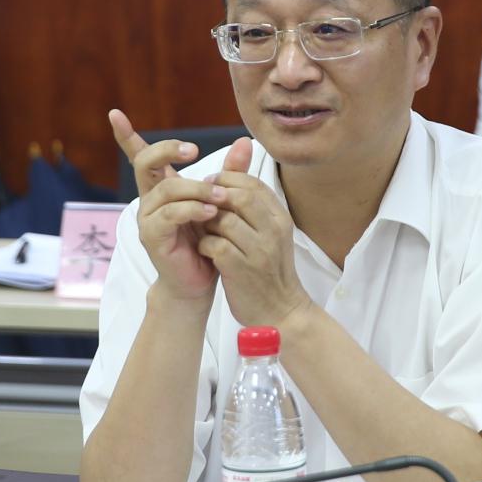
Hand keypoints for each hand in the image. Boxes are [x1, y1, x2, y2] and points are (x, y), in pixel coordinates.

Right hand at [109, 109, 238, 301]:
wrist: (198, 283)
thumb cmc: (207, 242)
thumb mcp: (221, 202)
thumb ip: (231, 172)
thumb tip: (245, 141)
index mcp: (162, 188)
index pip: (140, 156)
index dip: (126, 135)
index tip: (114, 113)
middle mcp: (150, 200)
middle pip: (145, 163)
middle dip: (168, 151)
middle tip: (194, 150)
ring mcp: (148, 218)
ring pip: (167, 189)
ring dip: (197, 188)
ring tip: (221, 195)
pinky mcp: (153, 237)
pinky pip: (170, 214)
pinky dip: (192, 209)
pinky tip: (211, 212)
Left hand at [198, 153, 312, 327]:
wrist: (279, 312)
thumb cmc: (269, 270)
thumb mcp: (269, 234)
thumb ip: (253, 205)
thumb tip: (238, 170)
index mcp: (280, 219)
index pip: (254, 184)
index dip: (228, 180)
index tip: (211, 186)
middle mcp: (273, 232)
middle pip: (240, 197)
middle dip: (214, 197)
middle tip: (200, 204)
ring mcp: (258, 251)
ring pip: (224, 220)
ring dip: (206, 222)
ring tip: (202, 229)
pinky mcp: (241, 270)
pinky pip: (214, 245)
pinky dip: (204, 244)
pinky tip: (205, 250)